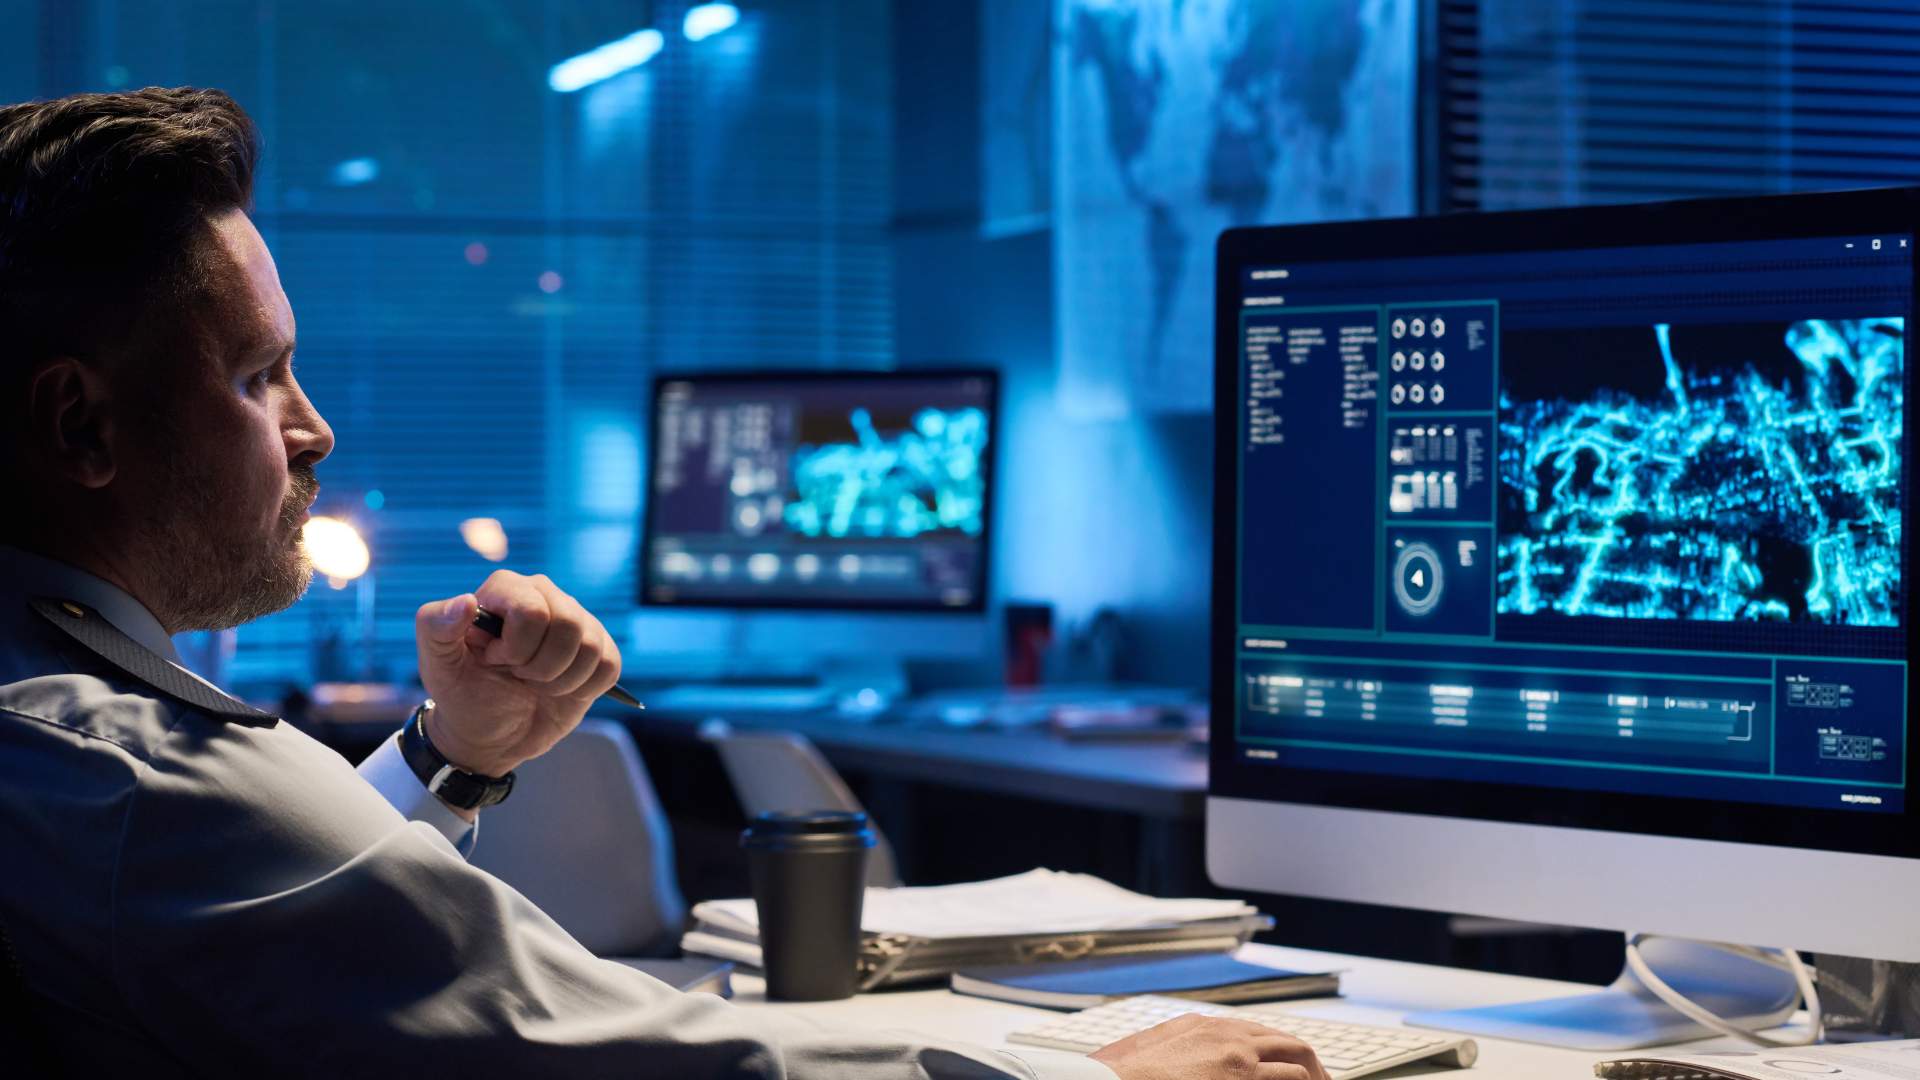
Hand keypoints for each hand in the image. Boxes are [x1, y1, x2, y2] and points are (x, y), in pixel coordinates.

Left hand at [414, 570, 621, 778]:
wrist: (490, 733)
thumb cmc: (462, 693)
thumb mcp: (438, 665)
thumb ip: (436, 627)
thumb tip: (466, 602)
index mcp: (506, 588)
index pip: (531, 611)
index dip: (516, 647)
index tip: (494, 659)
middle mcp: (546, 594)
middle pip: (568, 624)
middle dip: (540, 667)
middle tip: (518, 675)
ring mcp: (577, 620)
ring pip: (592, 646)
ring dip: (560, 681)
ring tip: (537, 683)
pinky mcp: (601, 648)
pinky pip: (610, 664)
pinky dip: (583, 688)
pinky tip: (560, 689)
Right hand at [1090, 1014, 1328, 1079]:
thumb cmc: (1120, 1075)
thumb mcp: (1150, 1049)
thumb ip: (1175, 1047)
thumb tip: (1176, 1056)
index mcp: (1203, 1027)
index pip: (1258, 1033)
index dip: (1281, 1052)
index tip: (1291, 1068)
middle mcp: (1226, 1034)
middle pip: (1286, 1042)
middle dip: (1310, 1064)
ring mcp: (1237, 1056)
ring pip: (1298, 1060)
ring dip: (1315, 1077)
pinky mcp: (1242, 1077)